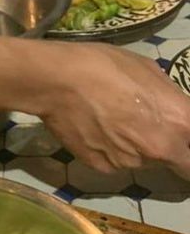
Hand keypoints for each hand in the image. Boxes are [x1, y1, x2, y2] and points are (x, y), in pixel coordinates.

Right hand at [41, 43, 189, 175]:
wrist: (56, 81)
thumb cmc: (105, 66)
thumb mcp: (149, 71)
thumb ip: (168, 100)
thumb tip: (168, 113)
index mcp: (180, 122)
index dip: (189, 144)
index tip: (183, 141)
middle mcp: (159, 150)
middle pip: (174, 159)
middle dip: (165, 147)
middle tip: (140, 125)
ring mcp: (128, 162)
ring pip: (141, 160)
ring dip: (134, 147)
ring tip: (109, 121)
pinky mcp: (101, 167)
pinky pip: (113, 162)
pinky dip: (108, 151)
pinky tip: (93, 129)